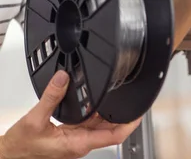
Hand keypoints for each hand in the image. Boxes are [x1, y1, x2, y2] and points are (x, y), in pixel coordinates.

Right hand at [0, 71, 140, 158]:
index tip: (140, 112)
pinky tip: (96, 101)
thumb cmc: (20, 148)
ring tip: (116, 96)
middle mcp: (80, 144)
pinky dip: (94, 113)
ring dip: (108, 112)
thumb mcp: (34, 120)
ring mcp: (76, 141)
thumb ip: (51, 97)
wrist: (9, 157)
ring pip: (100, 126)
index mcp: (78, 144)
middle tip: (131, 97)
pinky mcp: (70, 138)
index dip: (130, 124)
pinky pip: (88, 124)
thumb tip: (63, 78)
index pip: (115, 136)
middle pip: (110, 128)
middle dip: (122, 114)